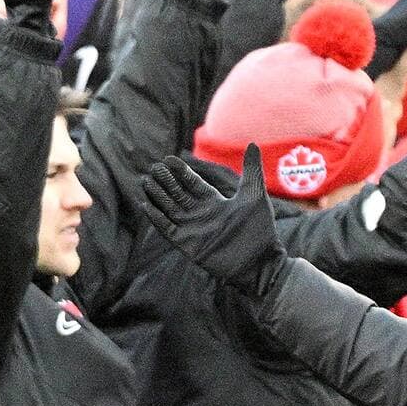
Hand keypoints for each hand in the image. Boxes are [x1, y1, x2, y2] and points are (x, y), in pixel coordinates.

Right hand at [142, 145, 285, 293]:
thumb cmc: (260, 230)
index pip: (192, 183)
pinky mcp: (187, 245)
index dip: (181, 171)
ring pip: (169, 208)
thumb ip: (251, 170)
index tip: (169, 158)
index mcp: (214, 202)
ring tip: (146, 181)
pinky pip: (167, 229)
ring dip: (157, 196)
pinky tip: (146, 205)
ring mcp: (192, 229)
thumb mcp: (255, 196)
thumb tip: (252, 144)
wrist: (260, 262)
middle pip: (177, 194)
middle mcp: (200, 214)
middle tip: (154, 167)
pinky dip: (157, 218)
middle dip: (165, 181)